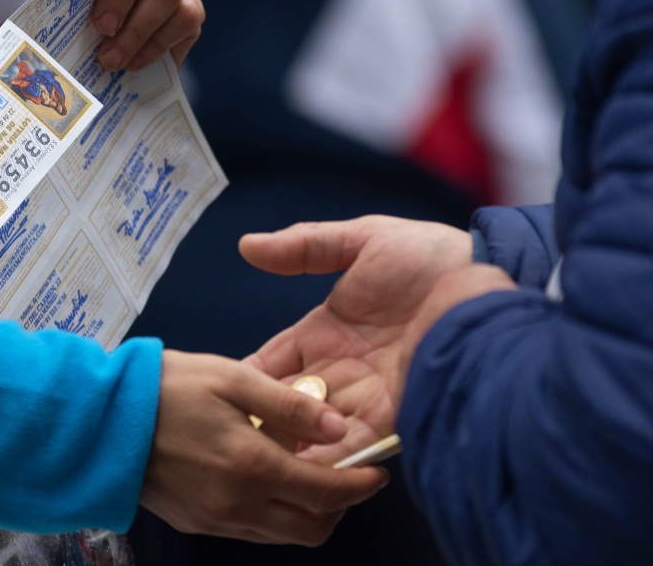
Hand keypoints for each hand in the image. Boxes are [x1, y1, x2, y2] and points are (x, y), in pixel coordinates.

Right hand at [140, 350, 387, 544]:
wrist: (98, 421)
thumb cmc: (165, 387)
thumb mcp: (231, 378)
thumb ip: (289, 406)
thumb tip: (340, 429)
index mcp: (253, 467)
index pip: (327, 493)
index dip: (361, 486)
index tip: (377, 474)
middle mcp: (239, 506)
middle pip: (312, 529)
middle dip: (337, 507)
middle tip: (341, 475)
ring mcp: (215, 521)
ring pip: (282, 534)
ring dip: (303, 512)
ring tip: (299, 472)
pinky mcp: (195, 525)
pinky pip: (251, 530)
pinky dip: (270, 512)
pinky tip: (258, 477)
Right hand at [239, 216, 513, 461]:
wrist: (491, 277)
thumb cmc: (432, 255)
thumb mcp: (364, 239)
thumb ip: (306, 245)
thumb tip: (248, 245)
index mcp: (326, 332)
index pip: (274, 363)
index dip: (247, 379)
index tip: (214, 394)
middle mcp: (344, 371)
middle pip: (291, 405)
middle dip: (263, 422)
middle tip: (229, 438)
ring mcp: (370, 395)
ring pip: (318, 430)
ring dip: (292, 444)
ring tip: (257, 461)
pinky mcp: (399, 413)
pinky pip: (356, 441)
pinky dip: (331, 455)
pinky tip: (304, 466)